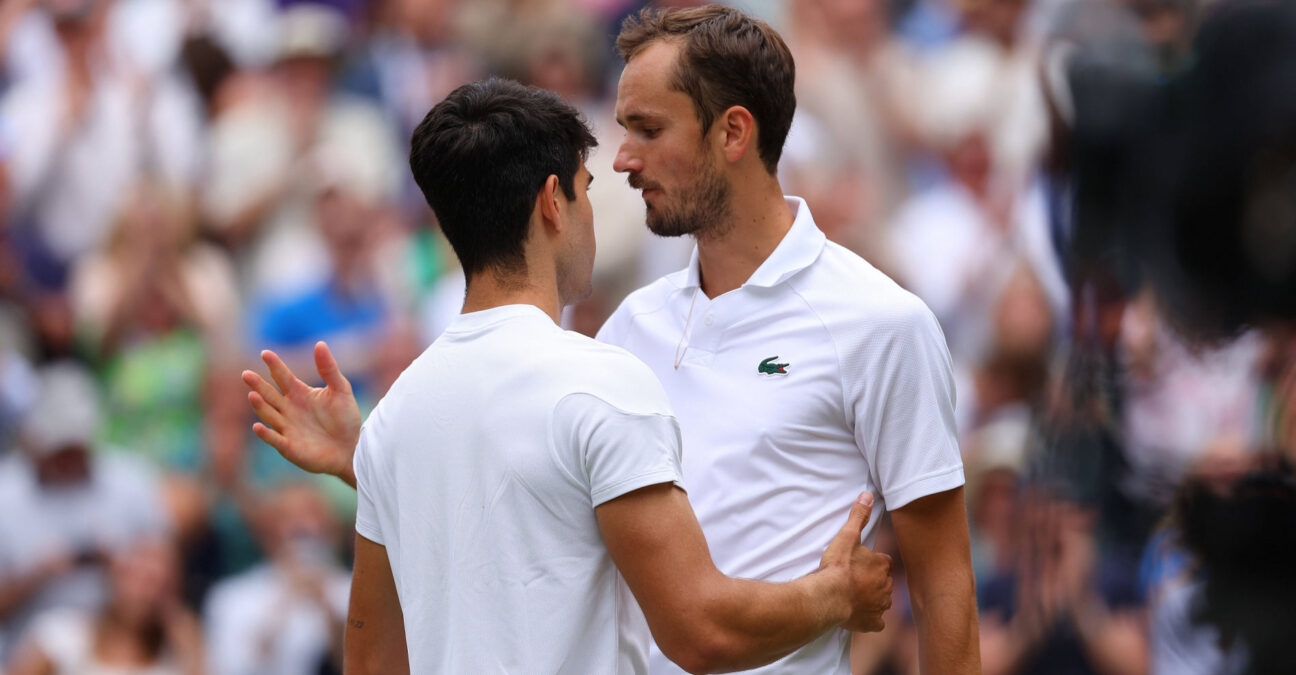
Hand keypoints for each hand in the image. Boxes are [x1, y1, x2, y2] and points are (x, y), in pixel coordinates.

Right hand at [242, 342, 361, 486]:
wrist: (353, 448)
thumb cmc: (346, 419)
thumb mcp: (341, 390)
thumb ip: (329, 369)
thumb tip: (319, 343)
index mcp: (300, 393)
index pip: (283, 376)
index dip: (274, 365)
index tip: (266, 353)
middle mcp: (289, 409)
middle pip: (269, 394)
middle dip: (258, 384)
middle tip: (246, 374)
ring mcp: (287, 428)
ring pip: (269, 415)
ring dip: (260, 406)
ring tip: (253, 395)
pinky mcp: (289, 447)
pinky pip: (274, 439)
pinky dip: (266, 434)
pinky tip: (257, 427)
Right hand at [819, 492, 893, 632]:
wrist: (829, 597)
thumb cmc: (837, 567)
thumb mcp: (846, 536)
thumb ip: (858, 516)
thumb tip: (867, 494)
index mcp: (882, 565)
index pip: (883, 562)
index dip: (872, 563)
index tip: (859, 564)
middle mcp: (886, 586)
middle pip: (883, 582)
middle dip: (872, 581)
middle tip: (854, 580)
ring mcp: (880, 606)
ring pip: (881, 601)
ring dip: (871, 599)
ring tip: (853, 596)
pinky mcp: (872, 623)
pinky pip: (875, 622)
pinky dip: (869, 620)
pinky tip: (858, 615)